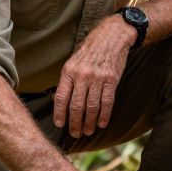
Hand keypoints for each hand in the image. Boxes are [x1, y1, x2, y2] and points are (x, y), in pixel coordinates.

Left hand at [54, 16, 132, 136]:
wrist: (111, 37)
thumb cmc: (90, 51)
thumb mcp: (73, 62)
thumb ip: (68, 80)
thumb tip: (61, 102)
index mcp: (69, 71)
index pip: (62, 97)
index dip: (60, 114)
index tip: (60, 124)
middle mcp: (82, 75)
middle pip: (76, 106)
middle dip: (75, 123)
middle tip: (75, 133)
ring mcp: (97, 78)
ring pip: (91, 107)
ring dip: (89, 122)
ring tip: (87, 131)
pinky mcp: (111, 80)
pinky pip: (107, 102)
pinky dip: (104, 115)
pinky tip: (101, 123)